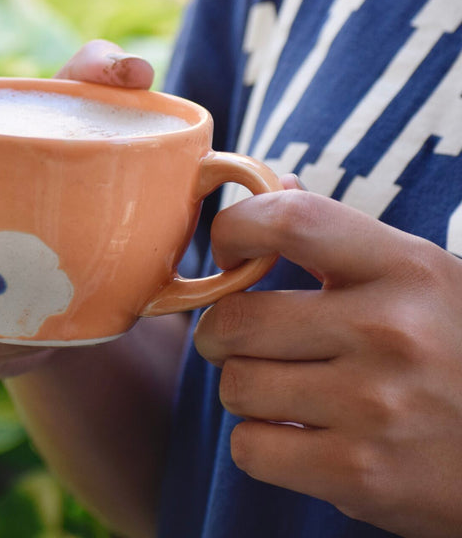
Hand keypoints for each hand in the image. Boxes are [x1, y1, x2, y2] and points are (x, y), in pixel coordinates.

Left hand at [195, 189, 461, 536]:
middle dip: (222, 334)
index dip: (236, 230)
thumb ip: (346, 240)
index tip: (229, 252)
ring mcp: (376, 407)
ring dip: (246, 393)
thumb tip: (278, 185)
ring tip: (284, 394)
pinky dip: (260, 447)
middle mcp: (391, 332)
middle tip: (242, 343)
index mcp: (407, 270)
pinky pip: (250, 449)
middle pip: (236, 319)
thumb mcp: (423, 281)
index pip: (290, 221)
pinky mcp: (361, 474)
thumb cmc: (455, 354)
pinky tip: (298, 439)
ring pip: (236, 386)